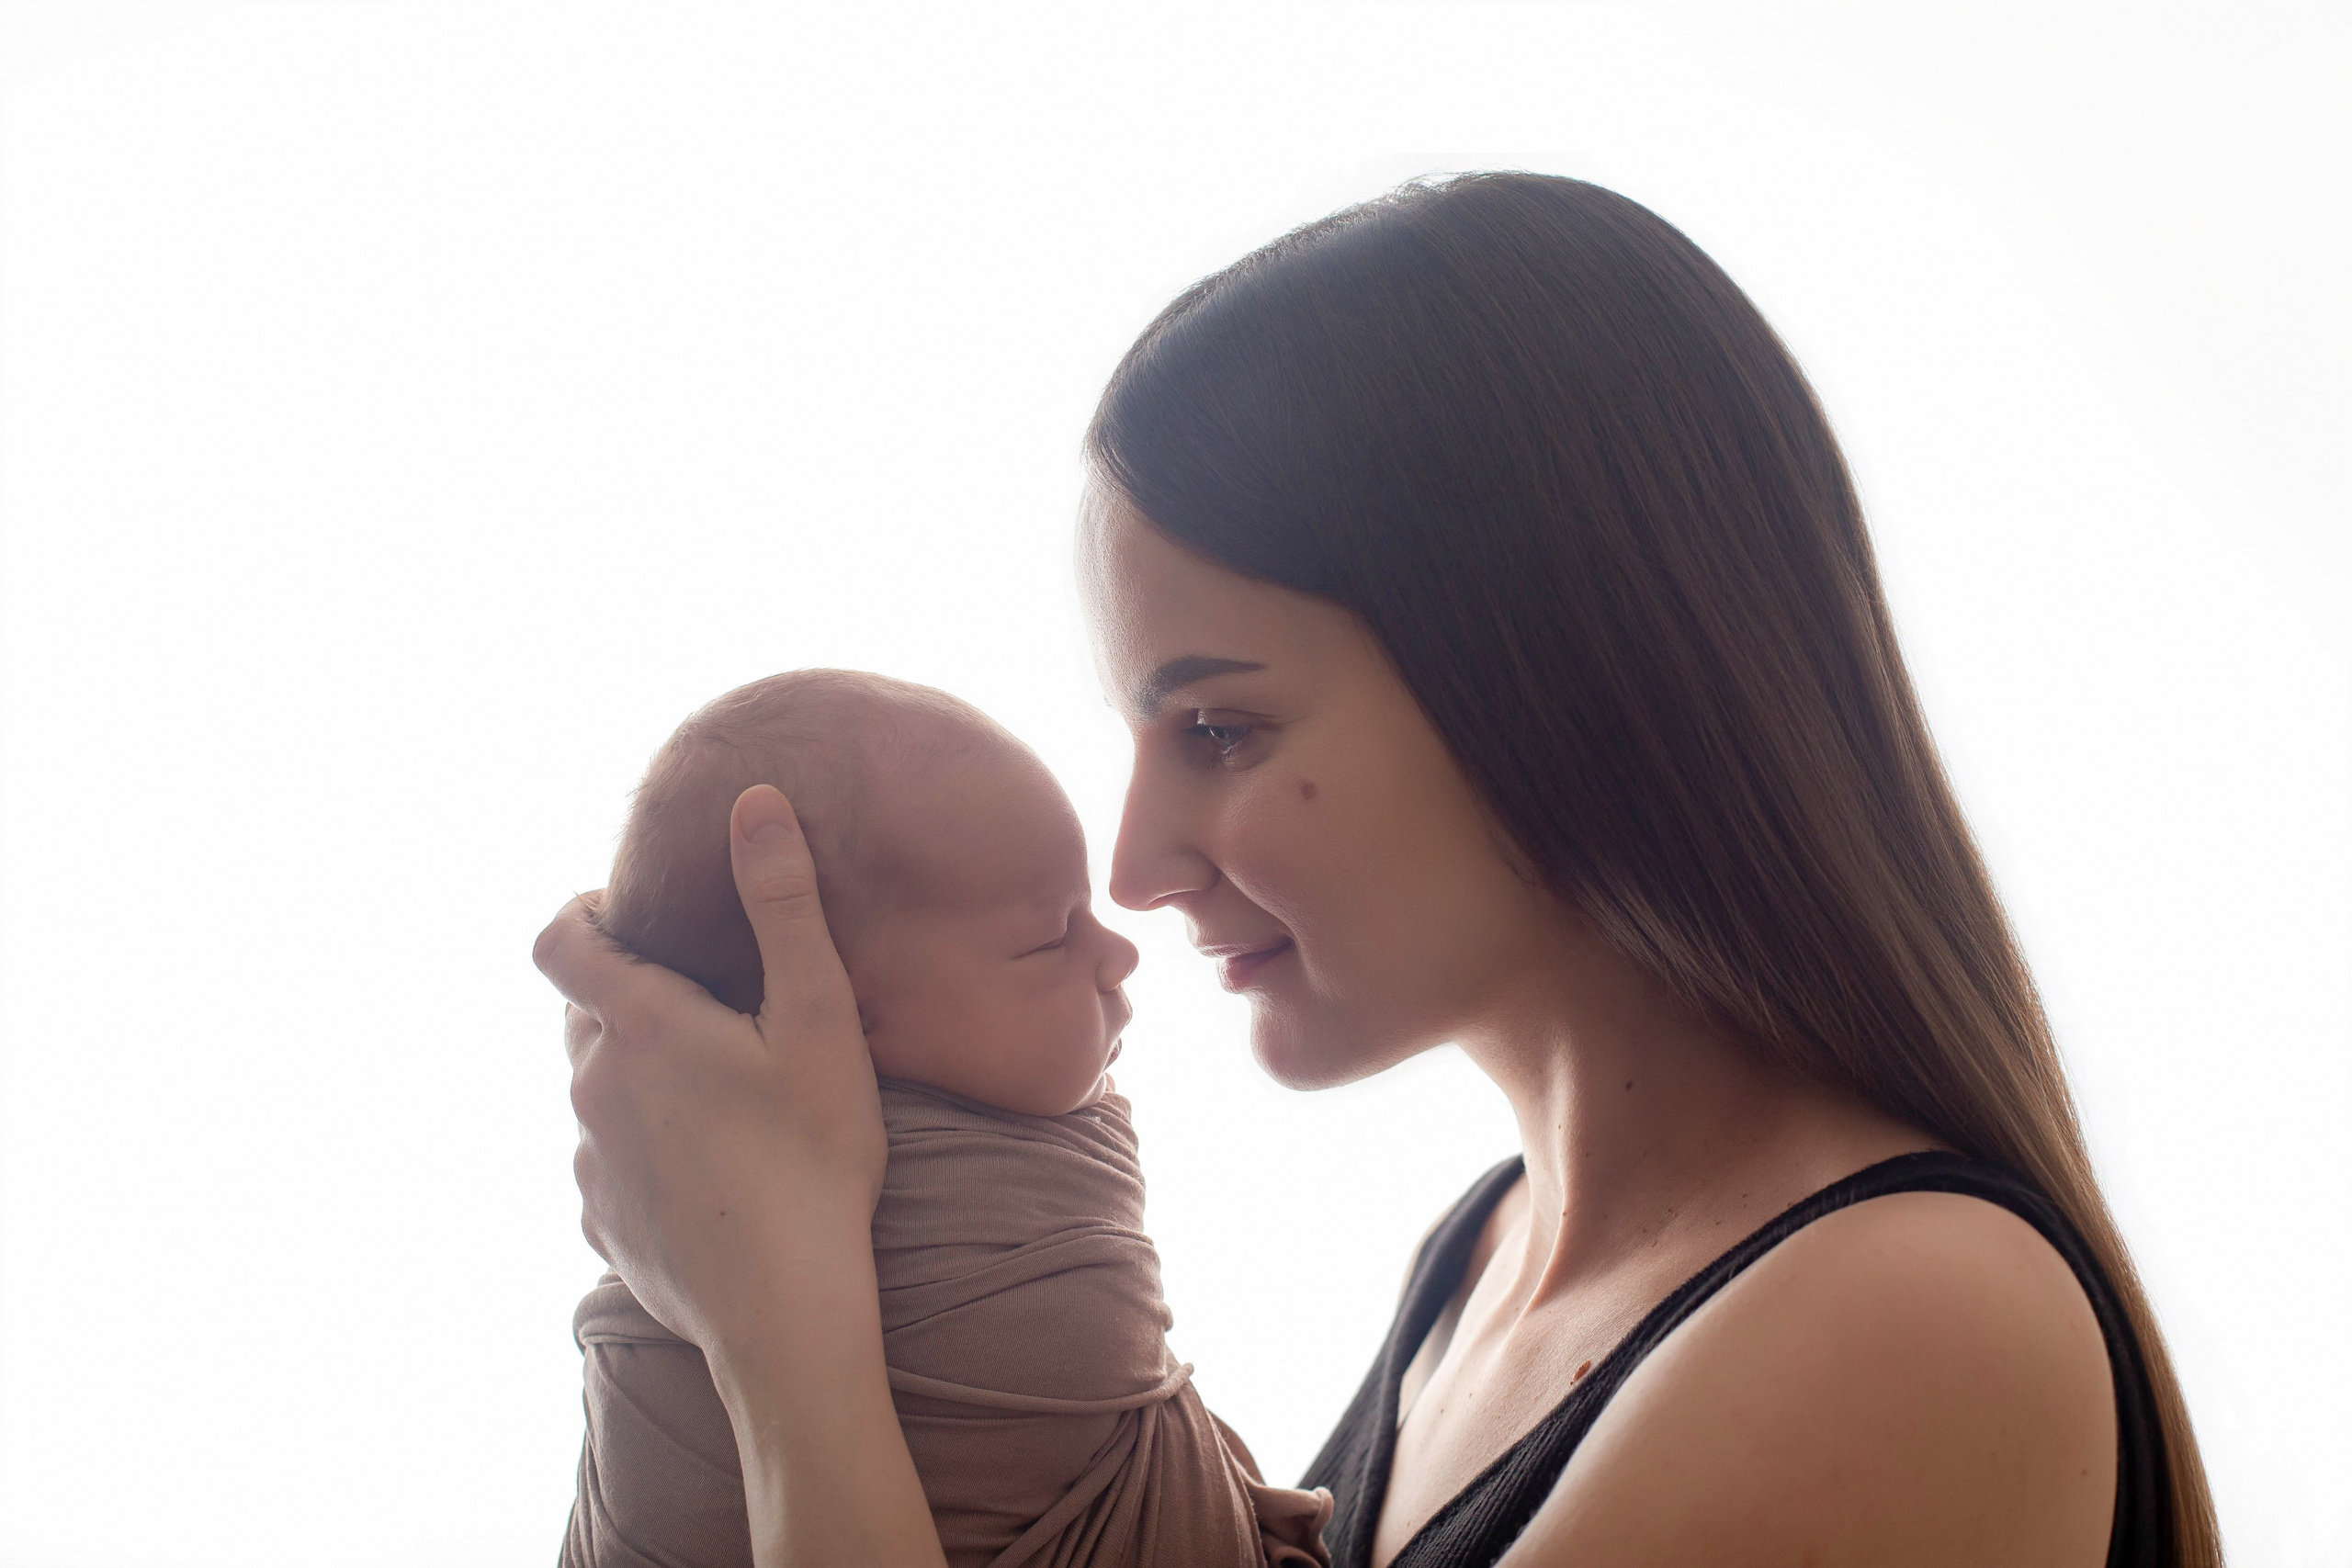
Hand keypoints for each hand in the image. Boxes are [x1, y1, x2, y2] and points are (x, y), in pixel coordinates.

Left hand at [535, 784, 887, 1357]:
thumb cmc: (812, 1155)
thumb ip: (782, 904)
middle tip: (710, 1006)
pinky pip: (609, 1162)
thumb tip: (754, 799)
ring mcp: (587, 1160)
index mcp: (638, 1025)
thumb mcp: (817, 1018)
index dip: (582, 911)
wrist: (785, 1310)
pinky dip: (646, 1150)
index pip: (559, 939)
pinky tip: (711, 1171)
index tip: (631, 911)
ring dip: (641, 1076)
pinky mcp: (599, 1221)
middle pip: (583, 1014)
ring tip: (721, 1096)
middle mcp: (591, 1086)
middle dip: (630, 995)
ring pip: (597, 1090)